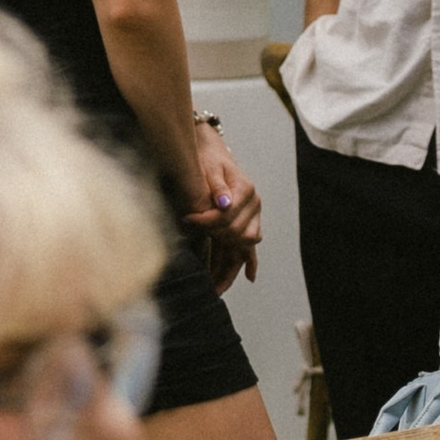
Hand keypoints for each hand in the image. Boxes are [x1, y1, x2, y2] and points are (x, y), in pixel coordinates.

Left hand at [186, 119, 261, 284]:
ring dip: (231, 267)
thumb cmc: (206, 157)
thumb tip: (224, 204)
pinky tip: (249, 278)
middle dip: (214, 241)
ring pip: (245, 247)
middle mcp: (253, 205)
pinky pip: (250, 248)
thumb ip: (216, 186)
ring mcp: (252, 216)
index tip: (186, 219)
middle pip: (236, 234)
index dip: (205, 221)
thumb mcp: (208, 167)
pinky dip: (249, 262)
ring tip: (215, 287)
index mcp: (245, 190)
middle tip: (192, 247)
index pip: (226, 215)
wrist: (210, 151)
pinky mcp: (247, 223)